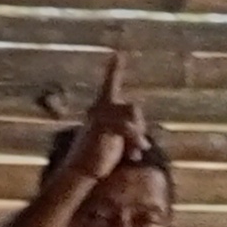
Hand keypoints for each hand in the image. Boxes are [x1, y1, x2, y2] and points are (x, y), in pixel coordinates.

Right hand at [55, 47, 143, 187]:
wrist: (81, 171)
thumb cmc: (98, 159)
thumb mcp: (116, 141)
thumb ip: (128, 132)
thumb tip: (145, 139)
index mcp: (100, 109)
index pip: (109, 84)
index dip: (114, 69)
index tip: (118, 54)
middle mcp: (98, 108)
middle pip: (133, 107)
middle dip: (139, 126)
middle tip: (140, 147)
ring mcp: (100, 116)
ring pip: (132, 115)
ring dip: (137, 134)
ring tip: (137, 152)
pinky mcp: (103, 125)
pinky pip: (128, 127)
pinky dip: (135, 141)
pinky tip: (136, 154)